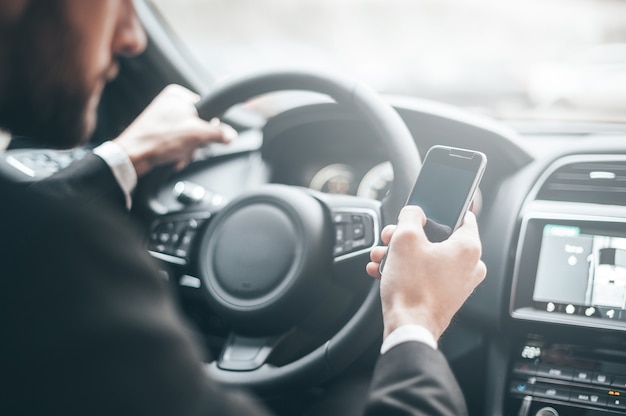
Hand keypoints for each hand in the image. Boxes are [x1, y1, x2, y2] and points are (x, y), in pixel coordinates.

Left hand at [113, 84, 236, 175]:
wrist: (132, 156)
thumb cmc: (156, 139)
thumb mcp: (196, 134)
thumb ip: (219, 134)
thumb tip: (231, 135)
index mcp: (178, 95)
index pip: (207, 110)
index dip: (208, 127)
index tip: (202, 136)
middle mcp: (170, 104)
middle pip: (199, 125)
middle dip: (196, 142)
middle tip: (188, 146)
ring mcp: (164, 118)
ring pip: (189, 136)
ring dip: (187, 149)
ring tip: (178, 152)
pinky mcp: (159, 132)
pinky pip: (179, 142)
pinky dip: (179, 152)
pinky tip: (172, 156)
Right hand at [366, 206, 485, 340]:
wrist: (408, 328)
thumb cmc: (412, 289)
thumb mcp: (405, 238)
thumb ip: (410, 215)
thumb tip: (413, 213)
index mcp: (468, 248)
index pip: (462, 215)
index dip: (437, 211)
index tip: (421, 214)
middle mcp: (470, 266)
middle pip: (438, 237)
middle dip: (408, 236)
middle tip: (391, 238)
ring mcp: (459, 283)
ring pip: (428, 256)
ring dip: (402, 254)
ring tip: (382, 258)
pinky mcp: (445, 296)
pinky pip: (426, 274)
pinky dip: (406, 270)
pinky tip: (385, 271)